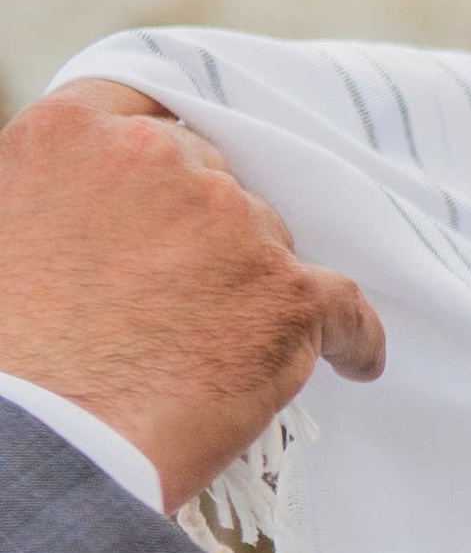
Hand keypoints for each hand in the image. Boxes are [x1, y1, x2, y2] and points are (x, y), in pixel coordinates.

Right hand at [0, 79, 383, 510]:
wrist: (44, 442)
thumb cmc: (12, 356)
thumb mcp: (9, 233)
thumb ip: (65, 194)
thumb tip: (109, 220)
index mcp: (72, 133)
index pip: (146, 111)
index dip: (169, 156)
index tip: (181, 191)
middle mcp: (158, 156)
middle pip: (214, 179)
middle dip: (207, 232)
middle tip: (185, 297)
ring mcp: (231, 220)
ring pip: (269, 240)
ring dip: (255, 287)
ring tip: (222, 349)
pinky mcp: (287, 293)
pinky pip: (343, 306)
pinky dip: (351, 338)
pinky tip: (354, 361)